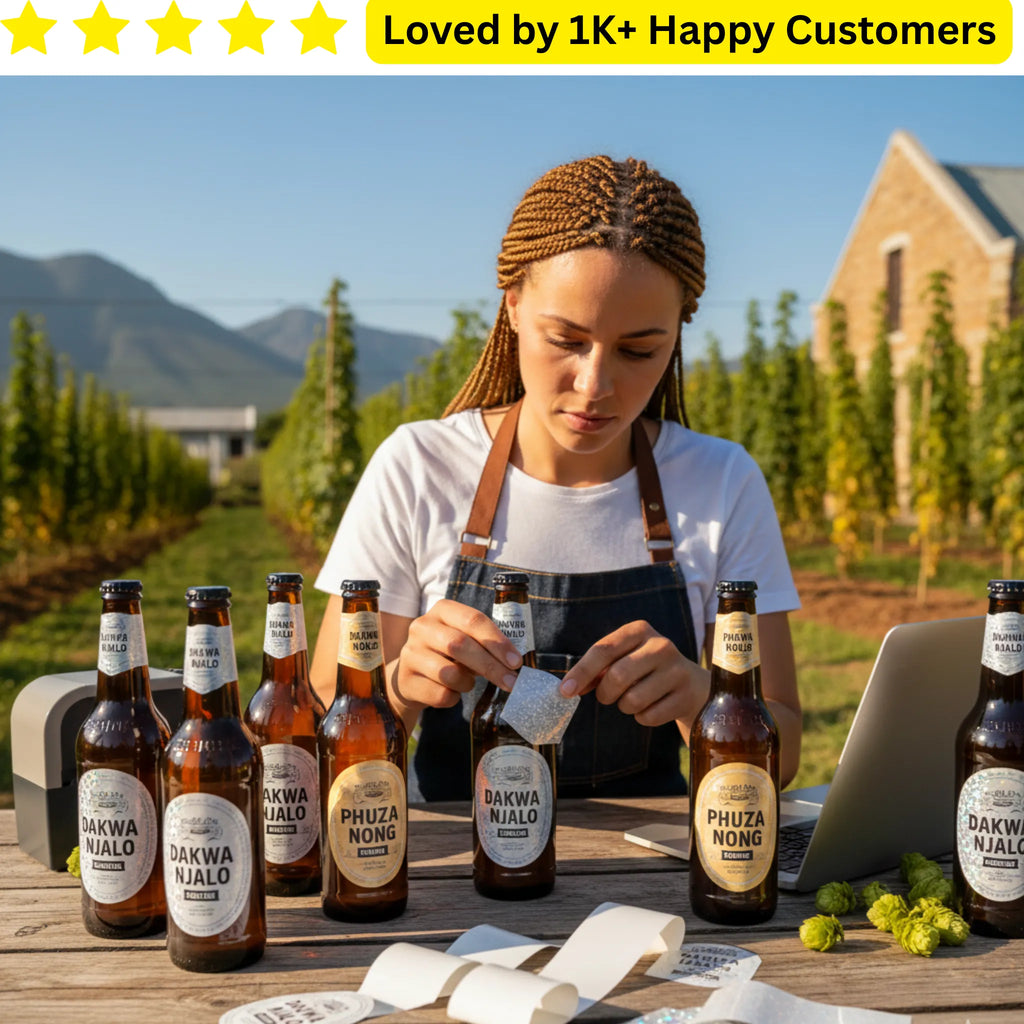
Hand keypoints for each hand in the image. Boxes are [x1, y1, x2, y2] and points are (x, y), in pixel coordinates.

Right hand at [393, 599, 522, 712]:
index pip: (473, 620)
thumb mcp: (465, 640)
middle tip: (511, 682)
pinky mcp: (405, 680)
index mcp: (442, 610)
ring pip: (448, 673)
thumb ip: (485, 644)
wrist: (411, 676)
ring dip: (466, 683)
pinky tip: (450, 691)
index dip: (497, 641)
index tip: (516, 661)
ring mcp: (410, 653)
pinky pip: (440, 694)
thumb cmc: (448, 656)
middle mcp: (422, 627)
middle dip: (490, 666)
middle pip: (460, 644)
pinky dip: (453, 697)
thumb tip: (514, 663)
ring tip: (466, 682)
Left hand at [559, 620, 707, 728]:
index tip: (565, 691)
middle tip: (608, 696)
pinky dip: (643, 717)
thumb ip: (598, 668)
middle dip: (605, 693)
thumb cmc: (647, 670)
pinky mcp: (685, 695)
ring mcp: (677, 670)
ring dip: (625, 706)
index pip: (603, 650)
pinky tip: (654, 706)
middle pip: (616, 677)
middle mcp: (660, 645)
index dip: (581, 672)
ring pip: (632, 700)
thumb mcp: (625, 658)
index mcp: (639, 630)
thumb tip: (569, 688)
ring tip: (636, 697)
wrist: (692, 686)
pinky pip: (648, 717)